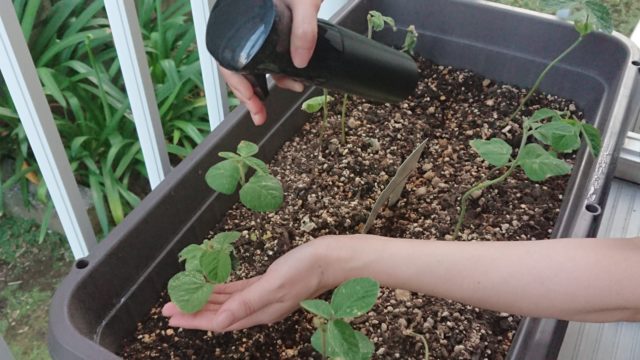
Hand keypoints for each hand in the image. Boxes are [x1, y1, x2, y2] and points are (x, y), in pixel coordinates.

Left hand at [162, 236, 334, 331]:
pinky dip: (222, 292)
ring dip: (205, 302)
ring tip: (183, 300)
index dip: (194, 320)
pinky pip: (238, 292)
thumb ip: (246, 303)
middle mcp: (259, 309)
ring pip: (227, 304)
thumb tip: (220, 320)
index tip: (172, 317)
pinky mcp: (266, 285)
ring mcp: (263, 298)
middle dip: (194, 312)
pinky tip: (211, 289)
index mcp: (259, 312)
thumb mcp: (273, 285)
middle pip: (220, 315)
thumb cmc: (304, 269)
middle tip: (168, 309)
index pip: (219, 321)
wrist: (329, 259)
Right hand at [221, 0, 322, 125]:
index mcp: (240, 18)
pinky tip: (288, 80)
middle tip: (259, 116)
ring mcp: (255, 28)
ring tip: (271, 105)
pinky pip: (264, 55)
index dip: (236, 83)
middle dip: (248, 94)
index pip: (227, 57)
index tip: (251, 100)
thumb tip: (299, 62)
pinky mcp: (269, 28)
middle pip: (236, 66)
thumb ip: (303, 28)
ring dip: (261, 86)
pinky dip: (274, 71)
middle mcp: (243, 25)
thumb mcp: (303, 0)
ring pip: (250, 63)